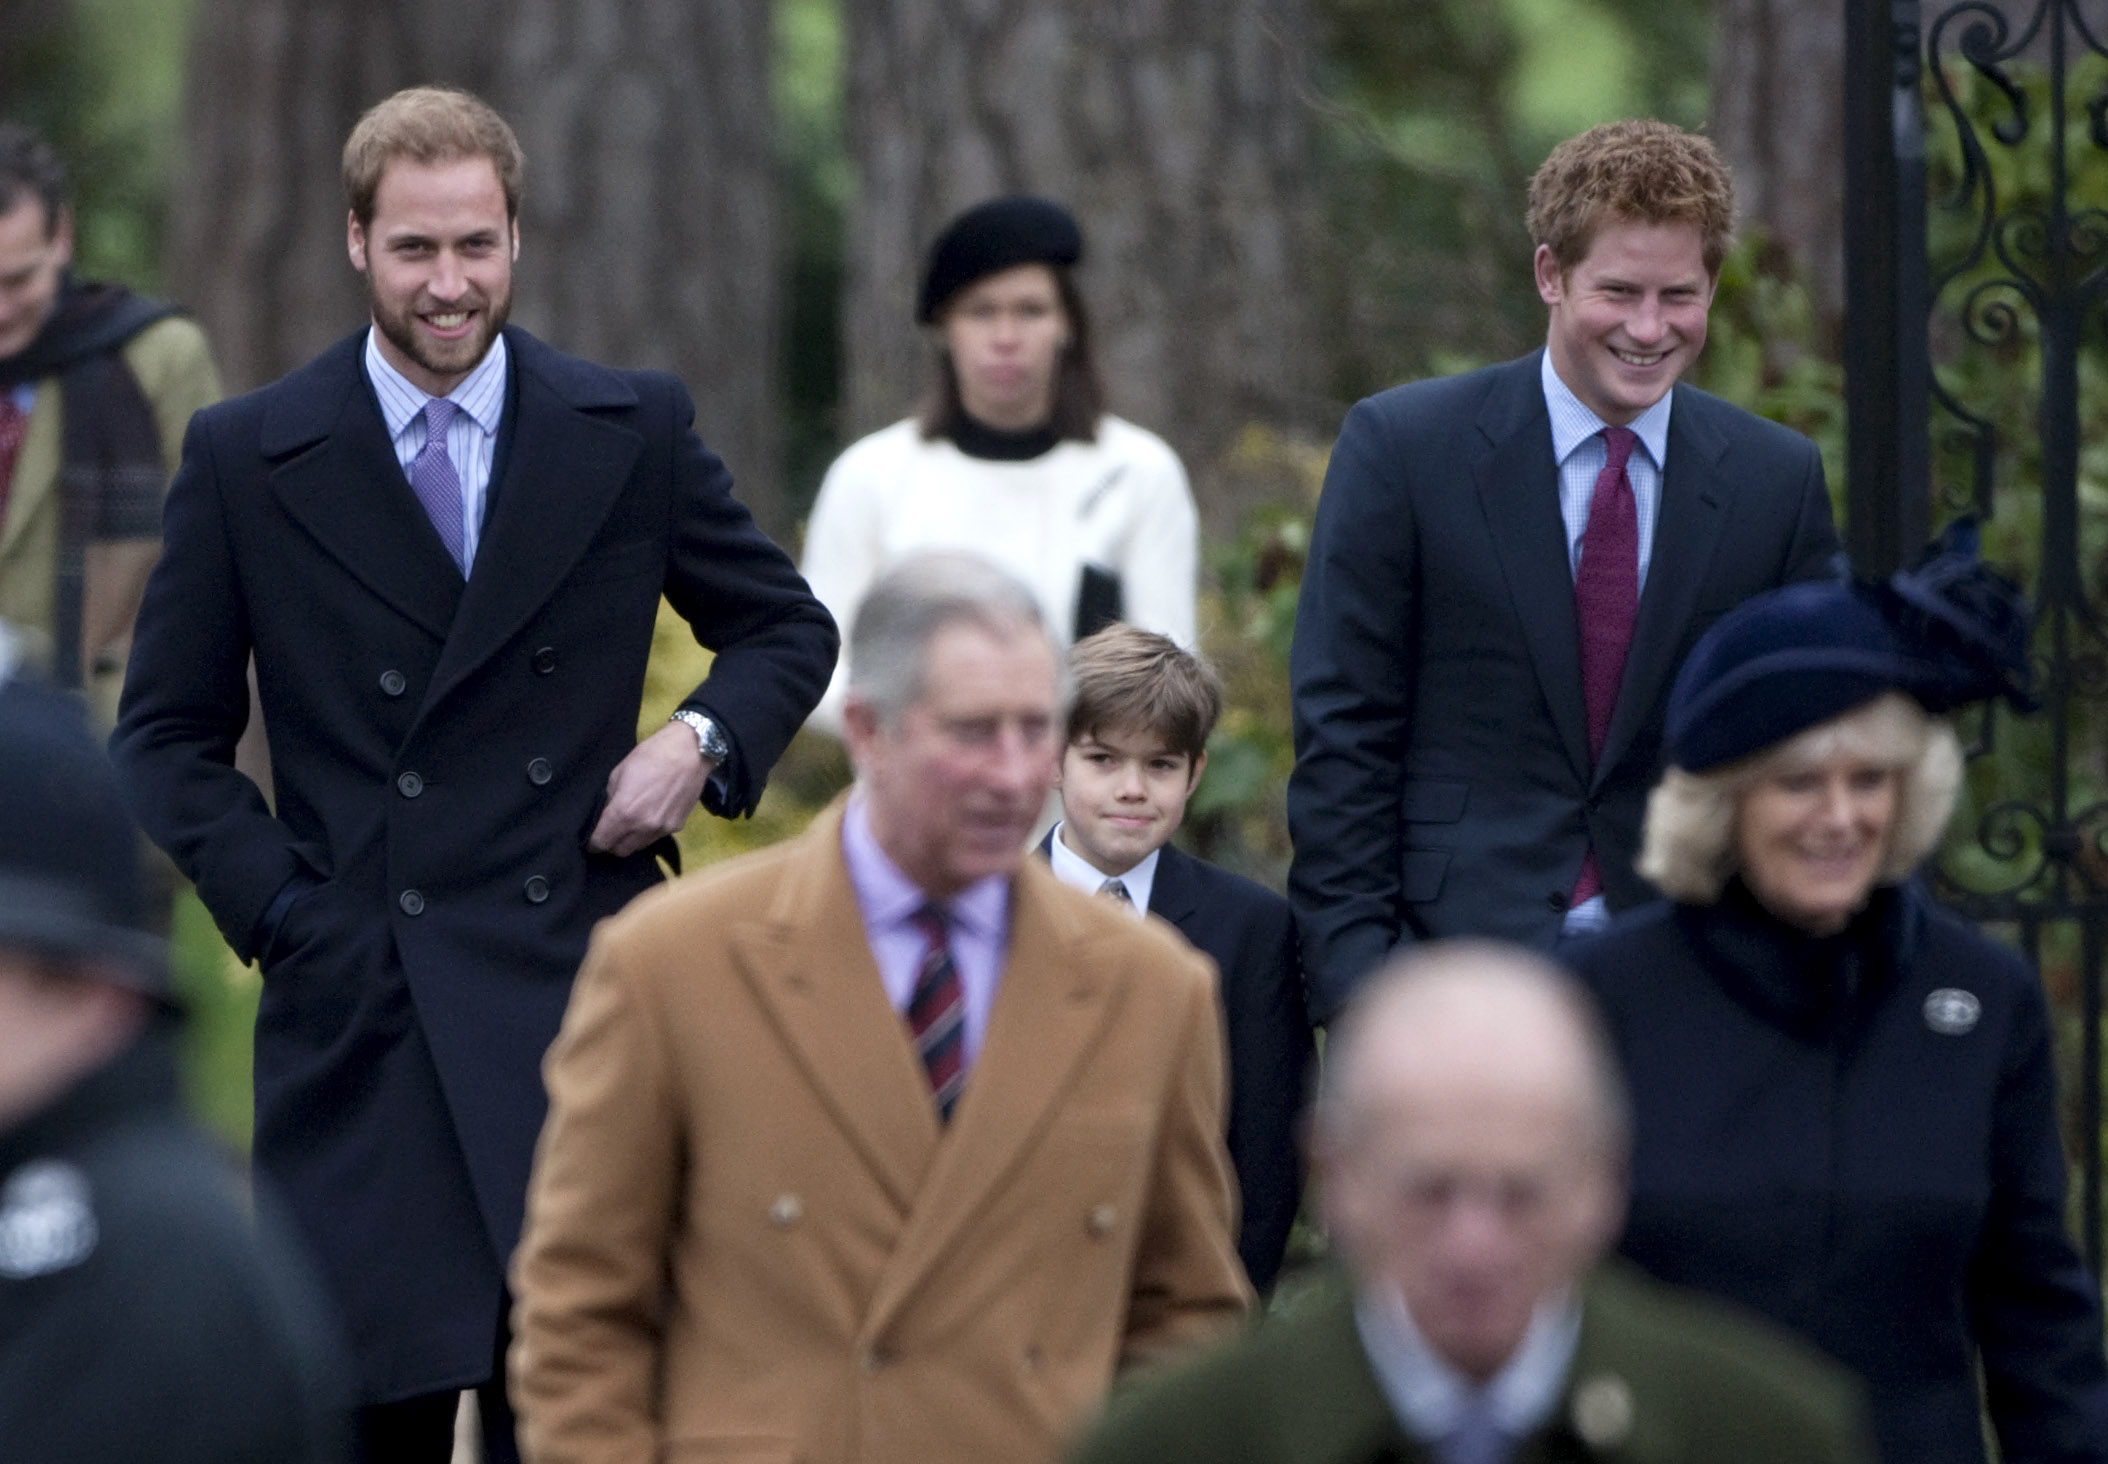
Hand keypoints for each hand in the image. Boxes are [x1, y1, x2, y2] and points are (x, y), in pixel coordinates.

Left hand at [587, 722, 713, 855]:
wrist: (690, 751)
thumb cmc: (650, 755)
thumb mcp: (619, 773)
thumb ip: (610, 799)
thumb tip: (606, 815)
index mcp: (624, 812)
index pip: (601, 842)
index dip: (594, 842)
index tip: (593, 839)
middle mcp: (642, 827)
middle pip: (620, 850)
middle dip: (612, 843)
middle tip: (612, 830)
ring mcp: (662, 829)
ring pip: (639, 846)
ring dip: (631, 839)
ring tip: (633, 822)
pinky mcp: (677, 827)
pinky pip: (655, 837)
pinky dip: (649, 832)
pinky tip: (652, 815)